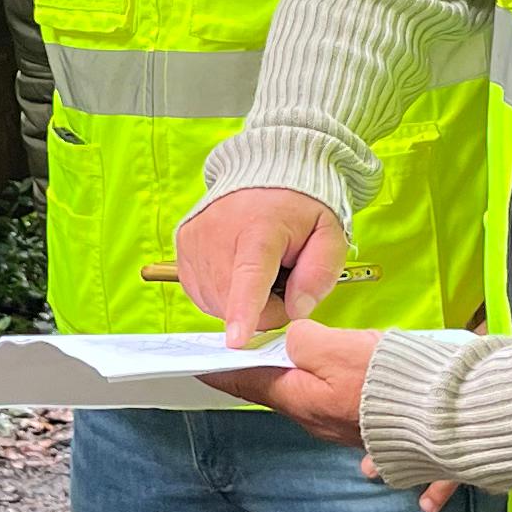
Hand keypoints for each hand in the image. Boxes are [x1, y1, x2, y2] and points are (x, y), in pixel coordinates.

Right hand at [175, 185, 346, 339]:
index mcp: (260, 229)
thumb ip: (320, 273)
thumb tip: (296, 310)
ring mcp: (196, 240)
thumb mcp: (328, 234)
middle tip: (282, 275)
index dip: (243, 311)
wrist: (266, 172)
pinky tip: (237, 269)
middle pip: (236, 301)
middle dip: (266, 306)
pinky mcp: (183, 246)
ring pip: (217, 303)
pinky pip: (202, 293)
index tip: (235, 339)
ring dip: (242, 299)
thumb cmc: (297, 205)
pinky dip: (223, 291)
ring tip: (259, 267)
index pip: (250, 276)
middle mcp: (219, 233)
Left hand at [207, 326, 460, 511]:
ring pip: (330, 417)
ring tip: (319, 380)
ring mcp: (358, 439)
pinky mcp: (393, 446)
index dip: (226, 373)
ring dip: (322, 399)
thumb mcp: (336, 346)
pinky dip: (371, 452)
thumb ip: (304, 340)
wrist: (448, 417)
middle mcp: (325, 426)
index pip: (254, 384)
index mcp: (305, 402)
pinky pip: (377, 449)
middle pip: (293, 400)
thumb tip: (294, 341)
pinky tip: (369, 463)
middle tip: (262, 361)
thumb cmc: (389, 380)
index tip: (202, 367)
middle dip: (278, 381)